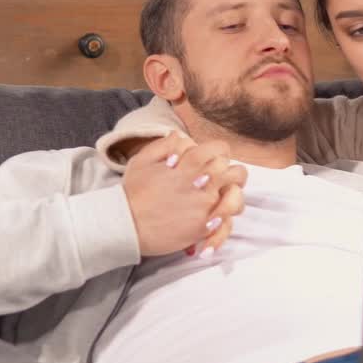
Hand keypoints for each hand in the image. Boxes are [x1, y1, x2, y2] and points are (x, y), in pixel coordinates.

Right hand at [123, 132, 247, 256]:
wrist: (126, 225)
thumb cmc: (133, 193)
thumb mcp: (143, 160)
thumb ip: (164, 144)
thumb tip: (179, 135)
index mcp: (189, 163)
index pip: (220, 149)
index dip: (219, 153)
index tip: (213, 159)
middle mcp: (202, 182)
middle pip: (235, 171)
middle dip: (229, 174)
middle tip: (221, 179)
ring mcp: (205, 205)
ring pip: (236, 196)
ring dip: (232, 196)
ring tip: (222, 198)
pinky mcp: (204, 227)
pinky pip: (228, 221)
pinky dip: (224, 218)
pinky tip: (214, 217)